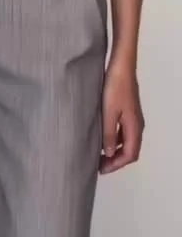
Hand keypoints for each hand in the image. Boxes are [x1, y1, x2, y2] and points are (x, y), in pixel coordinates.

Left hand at [99, 59, 143, 174]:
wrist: (121, 67)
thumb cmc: (115, 87)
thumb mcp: (109, 113)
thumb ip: (109, 134)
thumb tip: (110, 154)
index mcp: (134, 127)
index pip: (130, 155)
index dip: (116, 165)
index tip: (101, 170)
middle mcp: (137, 125)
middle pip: (130, 151)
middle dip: (116, 161)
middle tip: (98, 166)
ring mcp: (133, 118)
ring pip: (127, 142)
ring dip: (115, 152)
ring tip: (98, 155)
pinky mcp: (128, 112)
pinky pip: (124, 133)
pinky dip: (114, 141)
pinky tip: (102, 139)